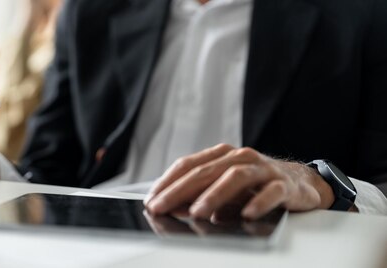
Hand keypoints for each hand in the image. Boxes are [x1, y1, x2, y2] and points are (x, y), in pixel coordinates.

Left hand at [144, 144, 334, 219]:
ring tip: (197, 212)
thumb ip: (201, 196)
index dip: (167, 182)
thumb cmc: (255, 186)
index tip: (150, 199)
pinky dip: (258, 202)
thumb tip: (175, 209)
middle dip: (179, 191)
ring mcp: (263, 169)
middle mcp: (240, 157)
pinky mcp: (285, 184)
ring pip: (235, 177)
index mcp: (222, 155)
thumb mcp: (225, 189)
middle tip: (161, 207)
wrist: (301, 182)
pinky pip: (271, 192)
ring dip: (214, 195)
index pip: (188, 165)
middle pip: (205, 171)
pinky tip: (247, 215)